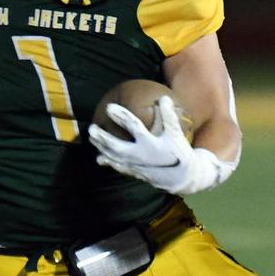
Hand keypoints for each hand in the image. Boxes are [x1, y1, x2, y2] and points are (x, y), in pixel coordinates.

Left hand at [88, 96, 233, 194]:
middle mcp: (140, 155)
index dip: (121, 116)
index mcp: (150, 143)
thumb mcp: (176, 133)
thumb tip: (164, 98)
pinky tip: (99, 158)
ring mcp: (135, 165)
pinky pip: (118, 167)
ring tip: (92, 137)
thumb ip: (169, 116)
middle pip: (115, 145)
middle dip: (102, 137)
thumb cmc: (179, 152)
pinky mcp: (135, 172)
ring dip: (101, 147)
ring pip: (113, 157)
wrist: (183, 177)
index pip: (132, 126)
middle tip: (91, 128)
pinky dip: (108, 162)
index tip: (109, 107)